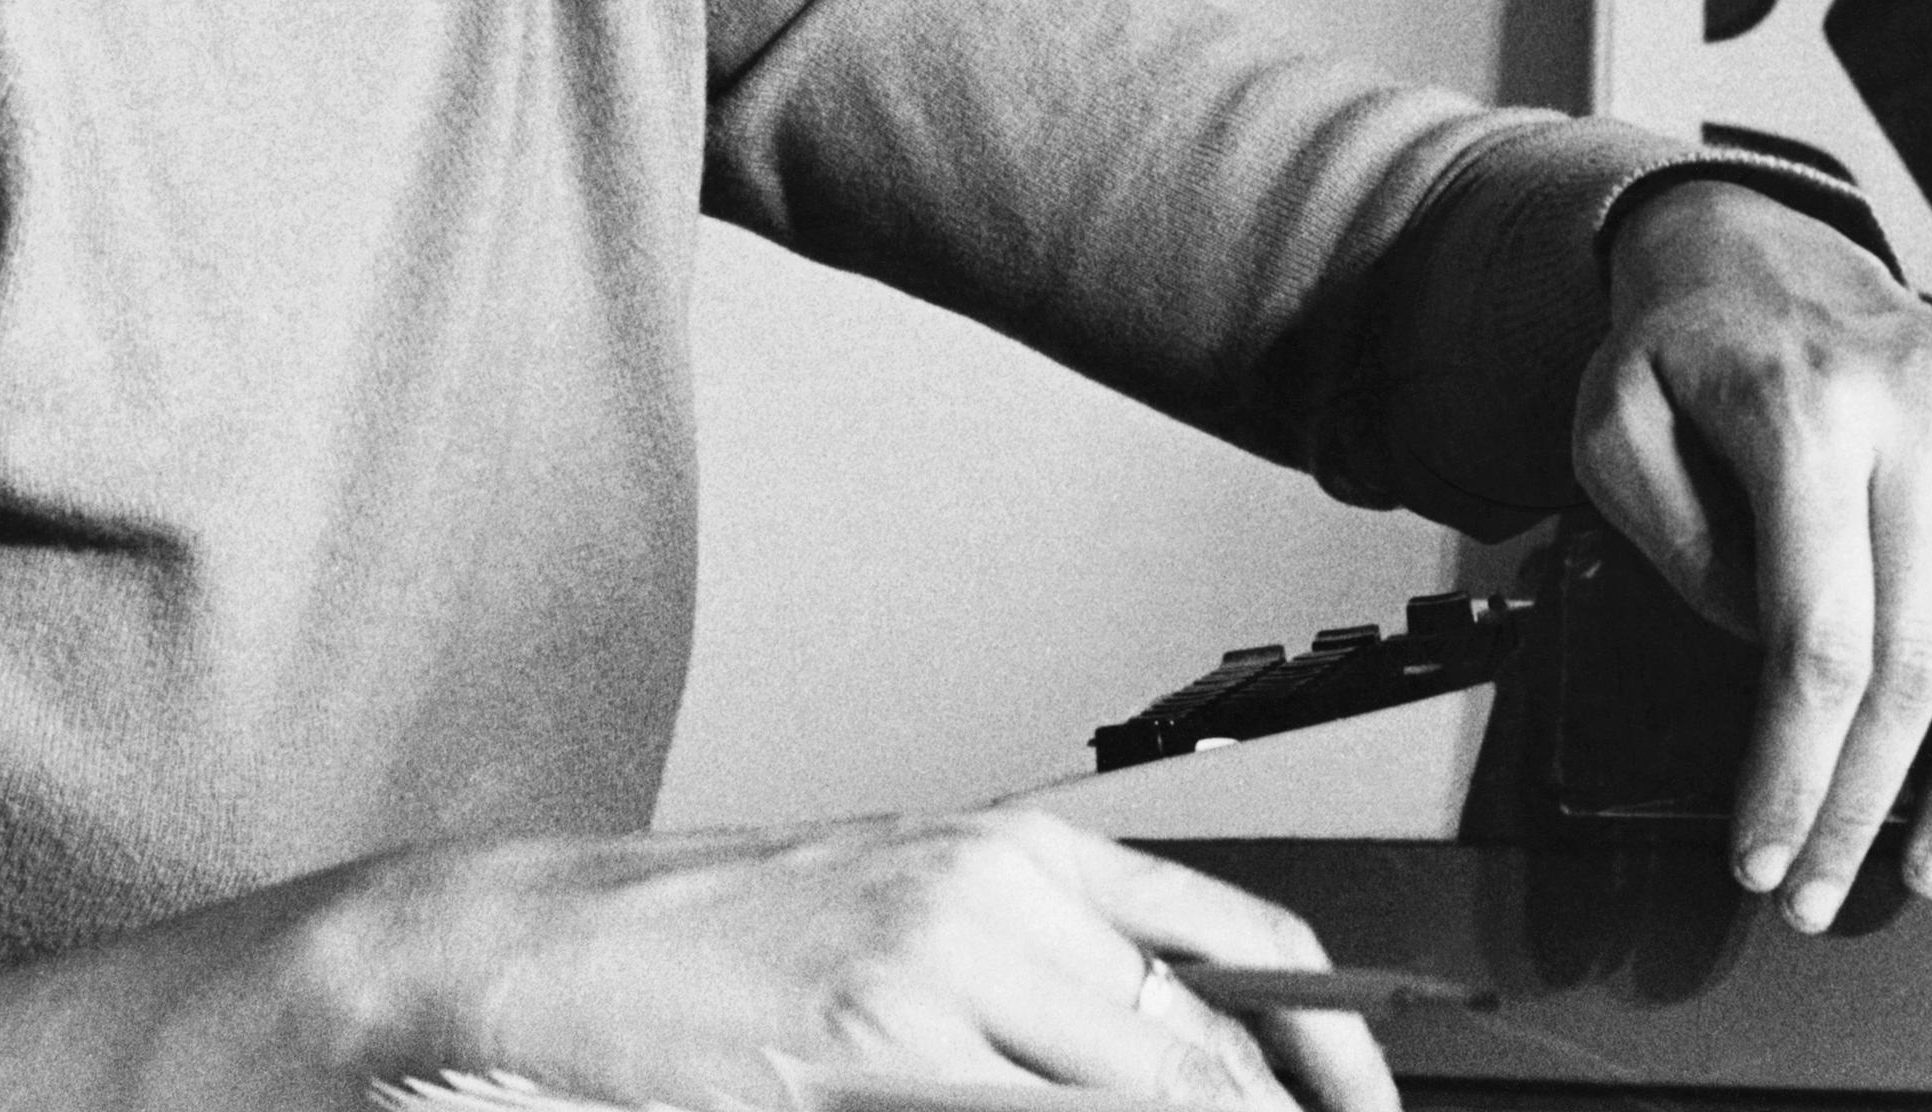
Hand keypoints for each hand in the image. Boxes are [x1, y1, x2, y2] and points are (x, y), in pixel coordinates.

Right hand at [339, 808, 1398, 1111]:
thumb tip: (1165, 1048)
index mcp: (1017, 846)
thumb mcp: (912, 906)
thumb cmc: (724, 930)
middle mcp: (996, 890)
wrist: (563, 940)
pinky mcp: (871, 1048)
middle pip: (1208, 1035)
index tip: (1368, 1108)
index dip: (1334, 1044)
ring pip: (1144, 1090)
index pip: (1242, 934)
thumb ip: (1044, 964)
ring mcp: (938, 969)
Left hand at [1571, 179, 1931, 934]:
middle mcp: (1929, 402)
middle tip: (1823, 885)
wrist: (1755, 248)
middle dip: (1871, 800)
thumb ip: (1679, 550)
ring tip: (1924, 857)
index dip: (1796, 771)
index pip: (1818, 640)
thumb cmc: (1679, 354)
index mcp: (1808, 406)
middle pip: (1922, 659)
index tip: (1762, 853)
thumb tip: (1775, 665)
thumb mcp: (1615, 434)